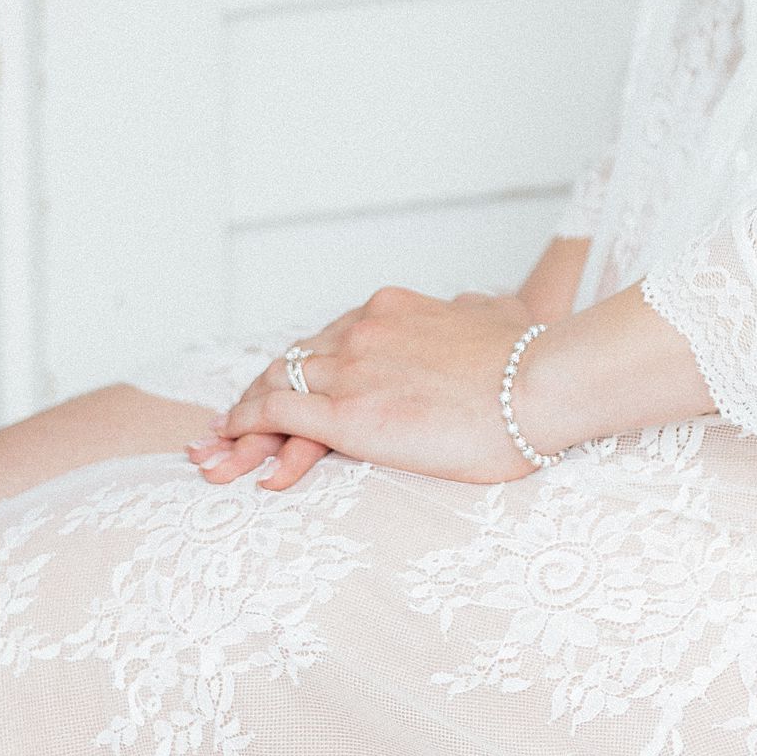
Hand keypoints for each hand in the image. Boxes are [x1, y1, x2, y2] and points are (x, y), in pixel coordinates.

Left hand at [185, 286, 543, 493]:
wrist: (538, 384)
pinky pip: (275, 413)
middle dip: (256, 396)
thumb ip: (474, 311)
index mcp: (393, 307)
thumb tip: (476, 307)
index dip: (299, 368)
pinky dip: (246, 427)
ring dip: (240, 418)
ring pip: (273, 386)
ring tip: (217, 448)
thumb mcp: (499, 315)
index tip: (283, 390)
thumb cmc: (529, 360)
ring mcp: (351, 368)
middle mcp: (363, 329)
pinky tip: (231, 446)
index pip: (327, 339)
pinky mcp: (347, 413)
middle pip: (292, 361)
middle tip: (228, 427)